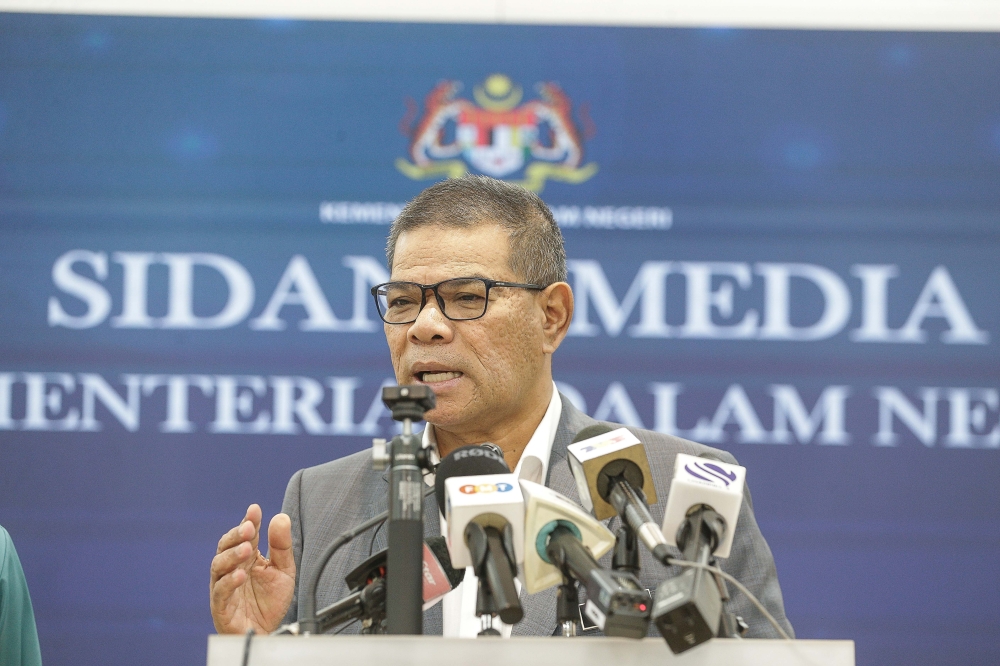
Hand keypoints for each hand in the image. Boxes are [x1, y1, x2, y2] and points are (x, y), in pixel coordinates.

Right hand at [210, 504, 295, 633]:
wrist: (267, 632)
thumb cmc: (270, 602)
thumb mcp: (284, 571)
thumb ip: (282, 546)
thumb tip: (280, 517)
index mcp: (247, 558)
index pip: (245, 535)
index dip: (249, 522)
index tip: (255, 510)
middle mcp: (232, 568)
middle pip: (226, 546)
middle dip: (236, 535)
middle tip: (249, 528)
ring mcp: (224, 586)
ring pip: (218, 566)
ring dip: (232, 555)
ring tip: (247, 549)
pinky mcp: (220, 606)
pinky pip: (220, 592)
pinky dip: (228, 582)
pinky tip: (240, 575)